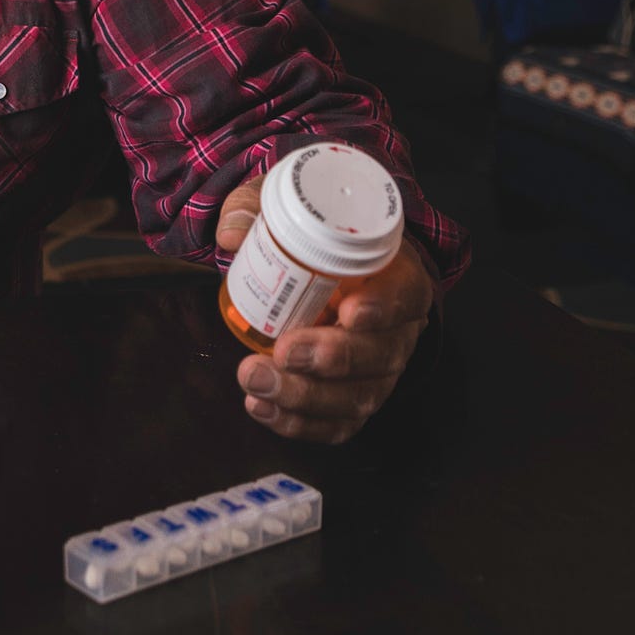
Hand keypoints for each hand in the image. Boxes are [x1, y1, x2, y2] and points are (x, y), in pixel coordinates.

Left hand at [216, 175, 435, 443]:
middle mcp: (397, 329)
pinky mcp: (355, 398)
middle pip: (380, 355)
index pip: (405, 294)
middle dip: (331, 359)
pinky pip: (338, 424)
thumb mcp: (287, 210)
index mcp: (396, 275)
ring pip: (359, 397)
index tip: (349, 312)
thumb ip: (256, 210)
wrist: (323, 273)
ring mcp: (379, 370)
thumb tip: (228, 234)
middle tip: (284, 351)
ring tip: (254, 380)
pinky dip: (299, 423)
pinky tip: (262, 407)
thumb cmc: (313, 239)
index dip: (384, 307)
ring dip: (305, 396)